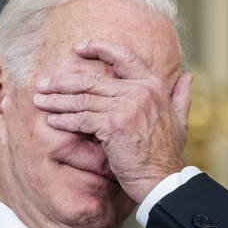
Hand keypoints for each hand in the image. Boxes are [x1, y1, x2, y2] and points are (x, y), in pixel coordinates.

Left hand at [33, 38, 191, 202]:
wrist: (163, 180)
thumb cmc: (167, 155)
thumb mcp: (181, 121)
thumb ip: (181, 96)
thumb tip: (187, 76)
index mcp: (152, 86)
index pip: (124, 56)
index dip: (99, 47)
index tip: (78, 48)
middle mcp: (139, 91)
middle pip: (93, 79)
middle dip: (64, 81)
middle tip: (44, 84)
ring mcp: (125, 106)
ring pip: (83, 98)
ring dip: (57, 100)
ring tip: (40, 100)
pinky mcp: (112, 125)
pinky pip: (81, 119)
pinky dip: (64, 120)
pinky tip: (52, 120)